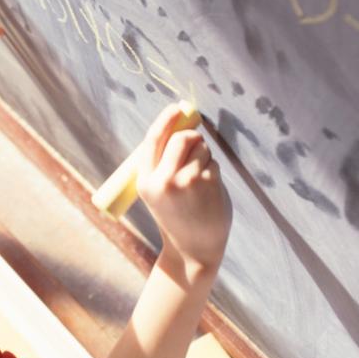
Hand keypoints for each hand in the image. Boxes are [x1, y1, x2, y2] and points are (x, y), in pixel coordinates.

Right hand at [134, 104, 231, 269]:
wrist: (193, 249)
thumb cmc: (176, 215)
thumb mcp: (158, 191)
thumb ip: (163, 162)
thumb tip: (180, 123)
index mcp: (145, 181)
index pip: (154, 139)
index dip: (166, 119)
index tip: (177, 108)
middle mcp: (164, 180)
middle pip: (181, 138)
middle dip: (191, 136)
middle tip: (196, 143)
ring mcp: (187, 182)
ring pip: (201, 149)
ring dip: (204, 156)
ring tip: (199, 180)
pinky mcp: (208, 185)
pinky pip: (213, 162)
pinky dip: (213, 170)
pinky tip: (208, 190)